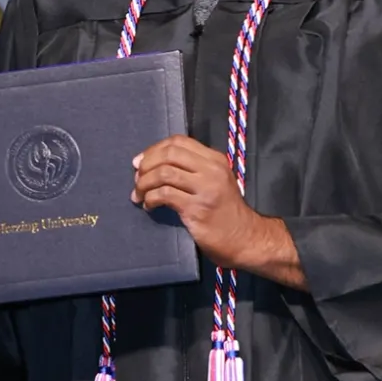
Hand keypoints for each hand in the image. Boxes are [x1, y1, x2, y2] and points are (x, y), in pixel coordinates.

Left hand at [132, 136, 304, 287]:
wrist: (245, 238)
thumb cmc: (225, 212)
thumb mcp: (215, 182)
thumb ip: (193, 170)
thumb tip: (154, 164)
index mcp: (215, 160)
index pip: (179, 142)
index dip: (154, 149)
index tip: (141, 162)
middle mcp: (212, 170)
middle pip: (169, 154)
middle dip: (146, 164)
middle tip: (137, 178)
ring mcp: (205, 189)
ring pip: (163, 173)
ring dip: (144, 184)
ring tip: (139, 195)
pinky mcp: (197, 208)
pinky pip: (164, 195)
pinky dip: (150, 199)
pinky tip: (149, 206)